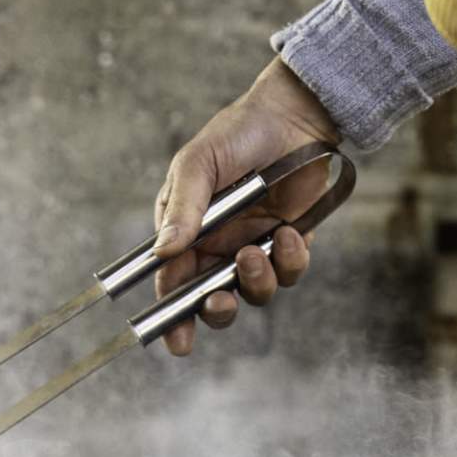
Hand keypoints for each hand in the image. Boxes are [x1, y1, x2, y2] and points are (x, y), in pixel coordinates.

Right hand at [151, 58, 338, 356]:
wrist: (293, 116)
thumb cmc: (236, 134)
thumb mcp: (199, 164)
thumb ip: (183, 208)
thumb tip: (163, 253)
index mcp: (187, 231)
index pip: (174, 282)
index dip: (173, 317)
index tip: (176, 340)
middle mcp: (219, 245)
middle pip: (212, 300)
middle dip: (215, 312)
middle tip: (219, 302)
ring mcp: (255, 245)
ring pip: (254, 291)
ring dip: (256, 281)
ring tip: (257, 250)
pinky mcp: (290, 241)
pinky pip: (290, 270)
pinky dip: (290, 260)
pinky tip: (289, 233)